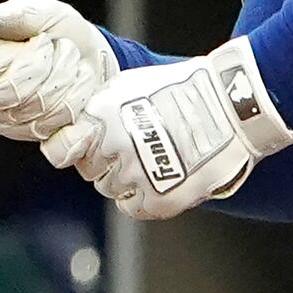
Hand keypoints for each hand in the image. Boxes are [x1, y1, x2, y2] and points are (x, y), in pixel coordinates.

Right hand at [0, 0, 119, 142]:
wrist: (92, 60)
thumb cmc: (59, 36)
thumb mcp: (44, 13)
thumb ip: (20, 14)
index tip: (28, 44)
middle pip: (3, 94)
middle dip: (43, 66)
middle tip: (54, 50)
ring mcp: (8, 124)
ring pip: (36, 114)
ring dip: (66, 83)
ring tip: (68, 67)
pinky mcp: (37, 143)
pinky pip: (57, 144)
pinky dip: (77, 116)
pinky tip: (79, 98)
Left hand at [44, 39, 292, 221]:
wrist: (229, 106)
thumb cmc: (185, 90)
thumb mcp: (130, 85)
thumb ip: (100, 109)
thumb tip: (80, 128)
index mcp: (101, 115)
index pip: (62, 148)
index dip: (80, 148)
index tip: (91, 146)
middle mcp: (112, 146)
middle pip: (90, 170)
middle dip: (107, 162)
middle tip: (135, 149)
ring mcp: (134, 175)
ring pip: (110, 189)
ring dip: (127, 179)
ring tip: (155, 161)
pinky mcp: (157, 199)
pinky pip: (132, 207)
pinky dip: (143, 197)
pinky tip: (160, 179)